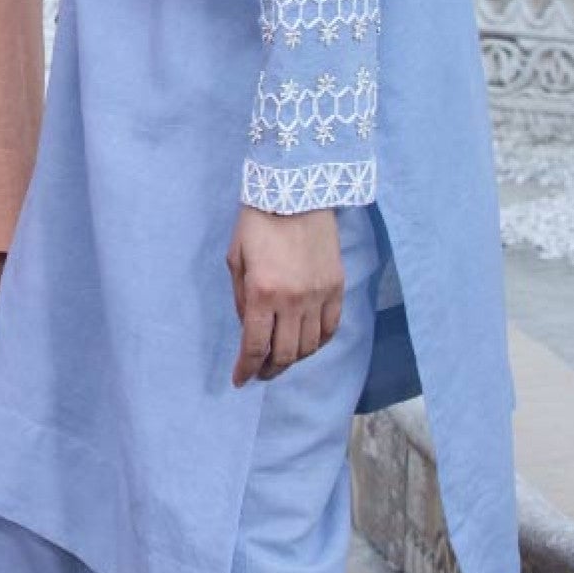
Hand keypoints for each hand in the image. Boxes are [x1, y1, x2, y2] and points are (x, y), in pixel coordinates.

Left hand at [227, 206, 343, 386]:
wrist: (296, 192)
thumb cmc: (258, 223)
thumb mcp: (236, 260)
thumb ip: (242, 299)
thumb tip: (250, 329)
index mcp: (263, 293)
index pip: (256, 346)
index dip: (246, 369)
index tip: (240, 380)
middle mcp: (294, 300)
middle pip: (285, 353)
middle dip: (269, 369)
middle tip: (260, 372)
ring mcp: (319, 295)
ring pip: (309, 346)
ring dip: (293, 359)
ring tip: (281, 359)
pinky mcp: (337, 287)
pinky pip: (330, 328)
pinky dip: (318, 343)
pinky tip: (306, 344)